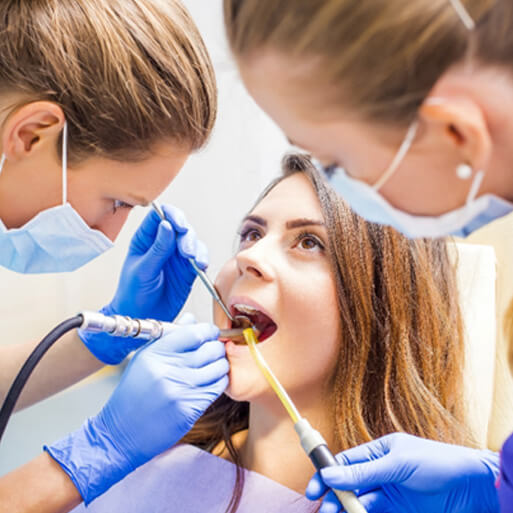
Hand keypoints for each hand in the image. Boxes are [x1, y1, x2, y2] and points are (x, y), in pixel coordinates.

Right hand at [45, 319, 227, 503]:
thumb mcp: (144, 359)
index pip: (194, 332)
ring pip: (219, 368)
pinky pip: (217, 388)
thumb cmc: (133, 394)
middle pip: (211, 349)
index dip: (208, 330)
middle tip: (214, 350)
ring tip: (213, 367)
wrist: (122, 432)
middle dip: (217, 347)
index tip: (211, 332)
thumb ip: (170, 337)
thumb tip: (192, 319)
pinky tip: (211, 382)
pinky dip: (219, 382)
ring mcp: (180, 390)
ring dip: (221, 365)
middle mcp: (168, 370)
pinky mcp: (189, 409)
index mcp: (155, 353)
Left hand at [79, 204, 207, 363]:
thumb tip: (166, 225)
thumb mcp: (142, 270)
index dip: (171, 215)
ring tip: (194, 260)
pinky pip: (199, 258)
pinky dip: (202, 259)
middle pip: (180, 227)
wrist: (140, 318)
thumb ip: (157, 249)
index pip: (159, 216)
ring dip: (196, 248)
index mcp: (146, 239)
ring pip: (192, 241)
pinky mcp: (188, 270)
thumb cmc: (132, 294)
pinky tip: (200, 266)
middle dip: (186, 235)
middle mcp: (163, 244)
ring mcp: (176, 257)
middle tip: (186, 251)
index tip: (178, 224)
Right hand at [306, 433, 499, 512]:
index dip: (328, 474)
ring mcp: (390, 491)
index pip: (347, 462)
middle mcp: (381, 471)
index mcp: (379, 451)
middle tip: (325, 510)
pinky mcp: (399, 509)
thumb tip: (330, 474)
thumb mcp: (398, 464)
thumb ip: (364, 472)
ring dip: (347, 510)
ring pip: (360, 502)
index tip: (315, 489)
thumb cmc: (438, 464)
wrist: (473, 487)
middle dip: (335, 496)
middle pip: (349, 484)